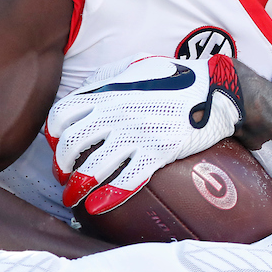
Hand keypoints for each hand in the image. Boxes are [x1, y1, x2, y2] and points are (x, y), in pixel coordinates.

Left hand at [45, 55, 243, 213]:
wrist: (217, 90)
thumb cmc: (177, 77)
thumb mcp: (137, 65)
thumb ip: (108, 76)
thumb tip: (86, 89)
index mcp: (108, 91)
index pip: (62, 114)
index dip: (54, 135)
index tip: (58, 147)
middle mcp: (116, 113)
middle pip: (70, 144)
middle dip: (61, 166)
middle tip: (64, 177)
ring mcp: (137, 133)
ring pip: (93, 167)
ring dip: (77, 188)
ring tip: (73, 199)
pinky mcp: (158, 152)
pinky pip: (127, 180)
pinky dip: (108, 197)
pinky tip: (97, 206)